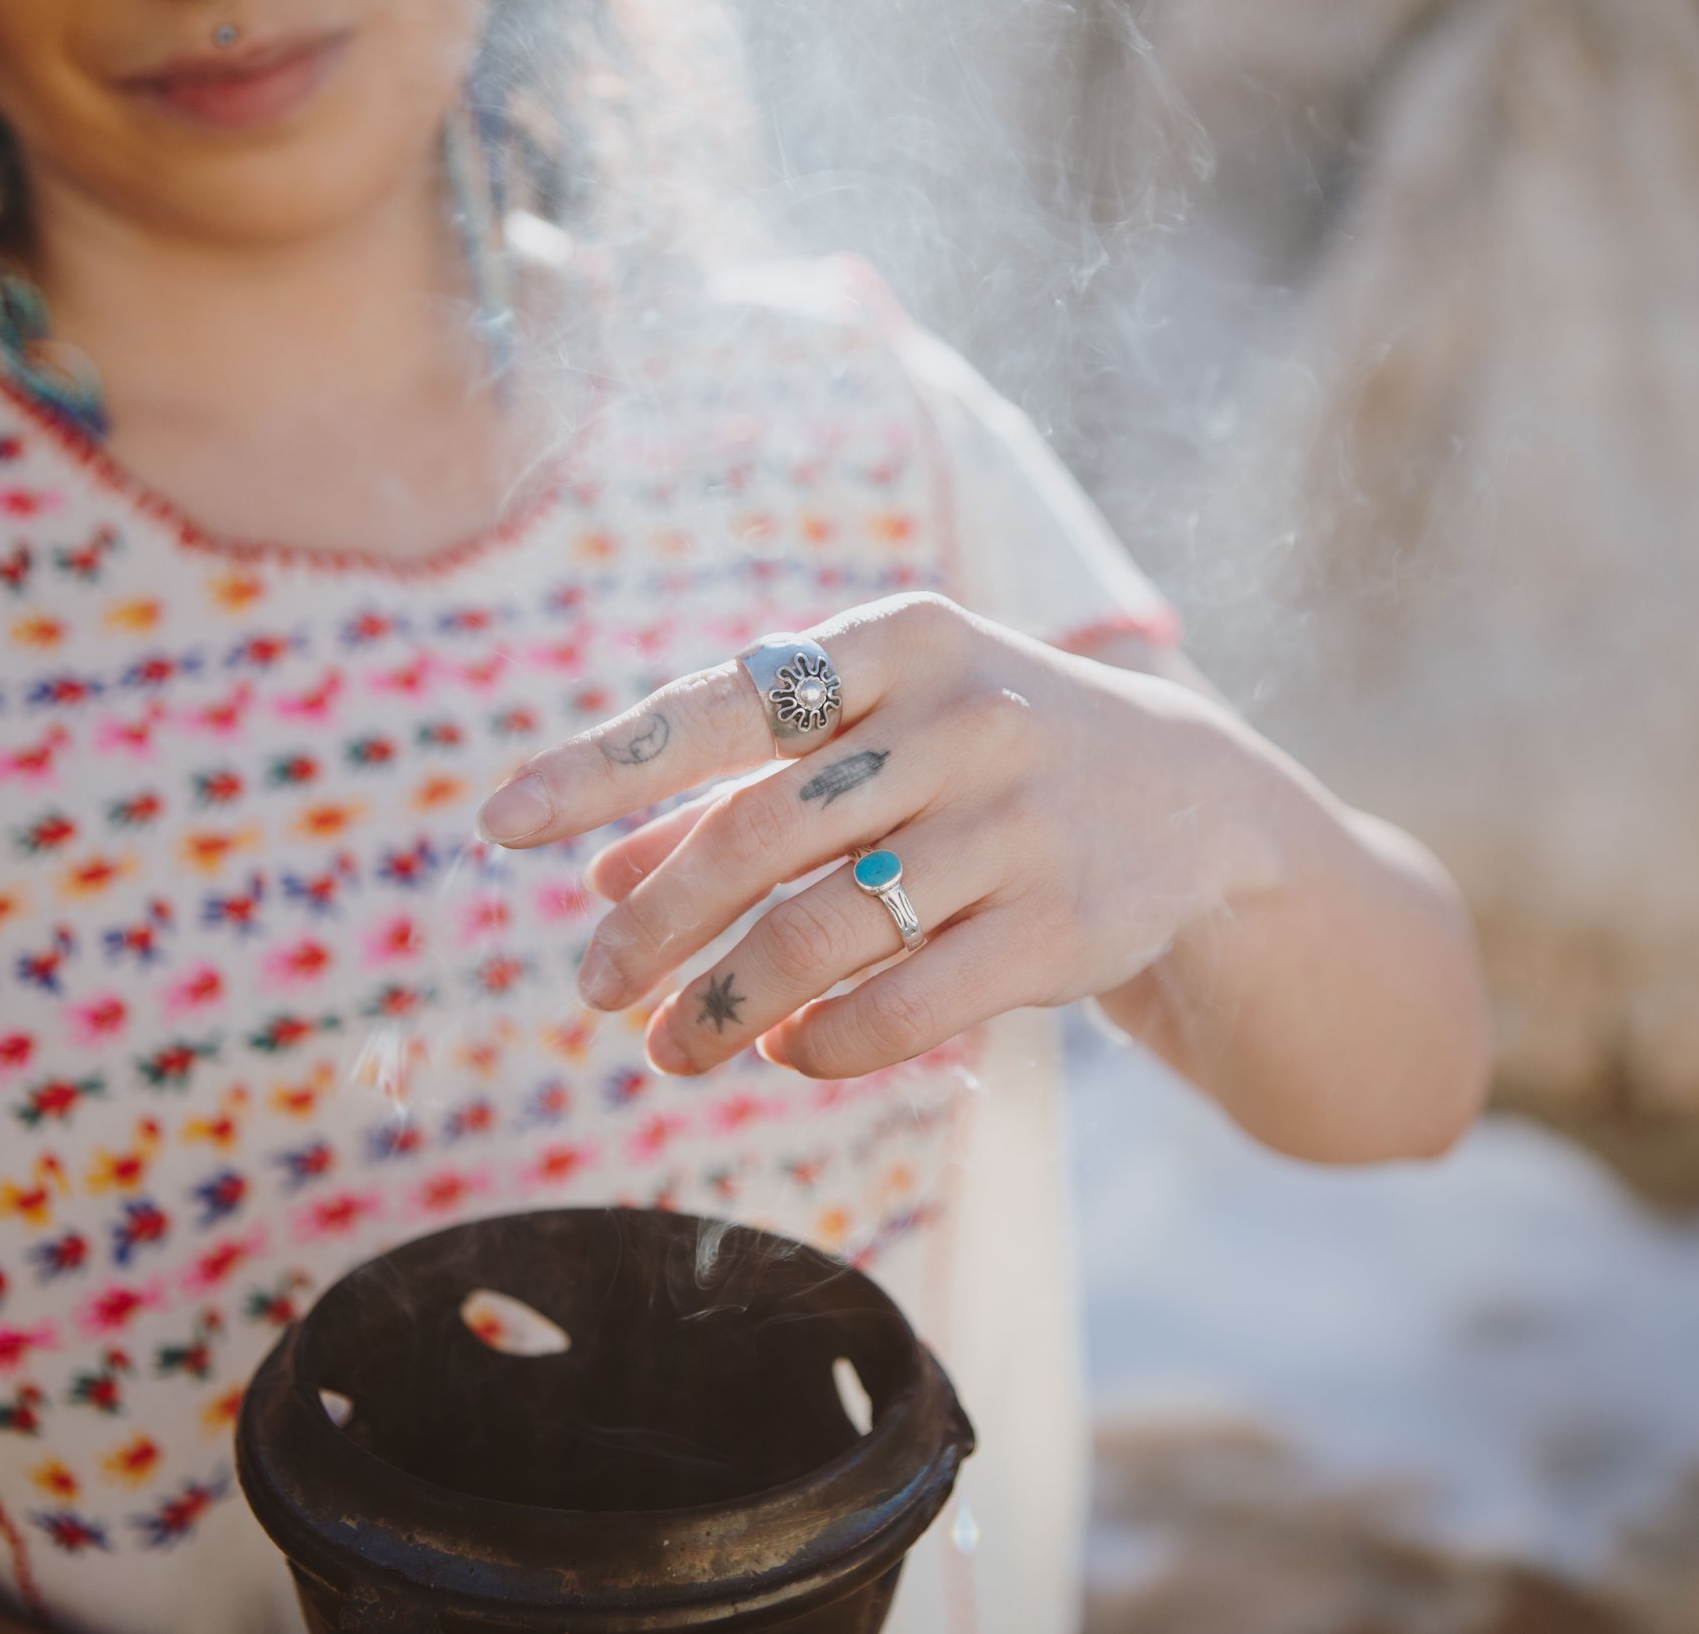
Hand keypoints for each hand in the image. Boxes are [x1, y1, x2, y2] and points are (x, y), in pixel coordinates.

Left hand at [475, 593, 1283, 1079]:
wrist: (1199, 801)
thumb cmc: (990, 758)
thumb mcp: (883, 739)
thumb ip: (745, 794)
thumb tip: (603, 878)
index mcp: (901, 643)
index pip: (724, 701)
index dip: (604, 765)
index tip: (499, 826)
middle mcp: (962, 718)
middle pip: (762, 829)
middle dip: (659, 921)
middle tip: (592, 988)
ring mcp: (1020, 822)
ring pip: (828, 926)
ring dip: (727, 1003)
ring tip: (669, 1051)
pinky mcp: (1065, 925)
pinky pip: (911, 1001)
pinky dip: (827, 1039)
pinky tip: (789, 1054)